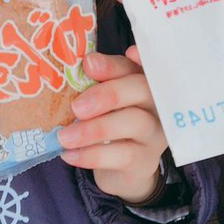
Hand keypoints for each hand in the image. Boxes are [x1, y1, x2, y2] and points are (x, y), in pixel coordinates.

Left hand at [58, 51, 167, 203]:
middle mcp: (157, 102)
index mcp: (145, 79)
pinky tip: (68, 154)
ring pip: (134, 123)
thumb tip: (89, 62)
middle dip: (108, 94)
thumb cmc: (110, 118)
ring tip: (65, 136)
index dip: (133, 58)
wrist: (121, 166)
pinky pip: (122, 155)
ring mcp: (155, 132)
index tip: (111, 57)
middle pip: (142, 89)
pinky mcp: (145, 159)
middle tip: (77, 107)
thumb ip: (99, 77)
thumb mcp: (103, 95)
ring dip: (94, 129)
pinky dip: (92, 155)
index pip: (141, 62)